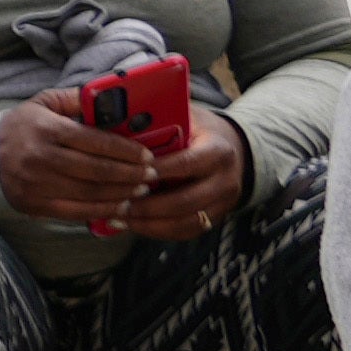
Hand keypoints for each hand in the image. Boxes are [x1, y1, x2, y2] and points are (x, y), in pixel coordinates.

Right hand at [0, 87, 155, 233]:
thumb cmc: (22, 126)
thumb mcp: (44, 102)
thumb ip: (77, 99)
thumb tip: (113, 98)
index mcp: (47, 129)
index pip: (96, 141)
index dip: (126, 150)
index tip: (147, 155)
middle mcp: (41, 157)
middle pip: (97, 170)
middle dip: (130, 174)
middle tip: (151, 175)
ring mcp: (37, 184)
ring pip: (90, 193)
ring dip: (122, 193)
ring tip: (141, 190)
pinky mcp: (35, 204)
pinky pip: (76, 211)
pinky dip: (102, 211)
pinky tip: (120, 207)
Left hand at [126, 119, 251, 241]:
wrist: (233, 150)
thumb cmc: (198, 131)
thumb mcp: (186, 118)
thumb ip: (162, 123)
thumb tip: (121, 121)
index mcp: (219, 152)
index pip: (188, 164)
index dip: (159, 171)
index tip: (130, 173)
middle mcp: (225, 181)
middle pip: (186, 201)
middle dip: (148, 206)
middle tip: (117, 204)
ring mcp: (222, 203)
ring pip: (185, 222)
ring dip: (149, 223)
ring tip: (118, 217)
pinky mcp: (214, 218)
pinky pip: (185, 232)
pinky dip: (156, 231)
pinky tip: (132, 224)